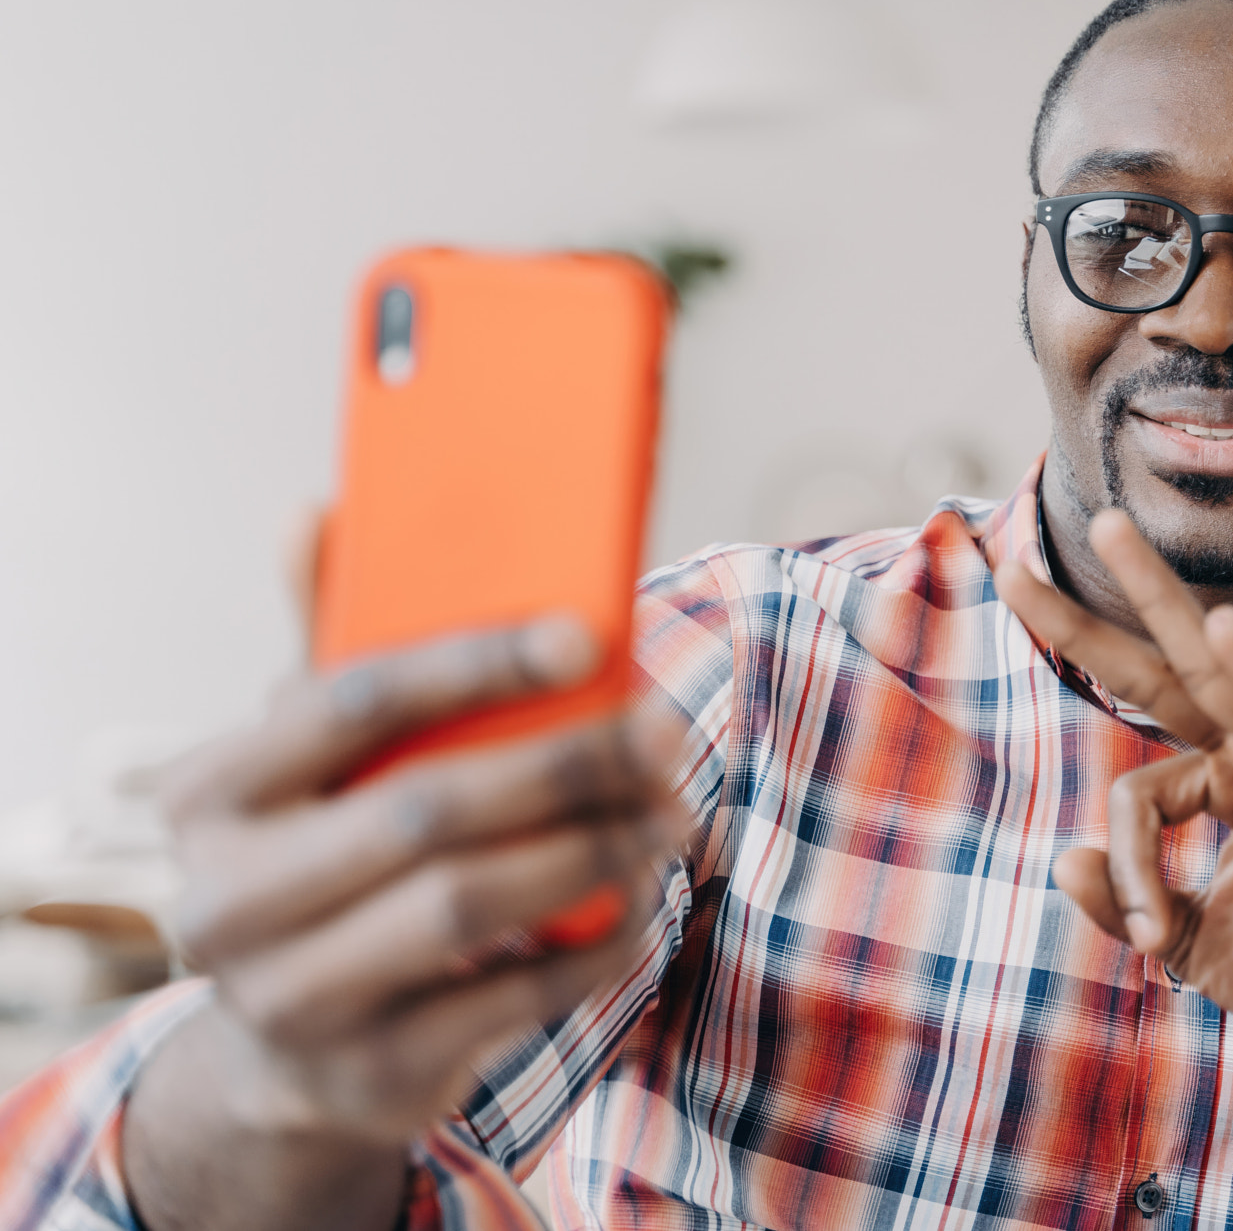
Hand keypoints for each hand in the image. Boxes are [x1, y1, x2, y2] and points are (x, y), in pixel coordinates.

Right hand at [141, 617, 689, 1148]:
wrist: (288, 1053)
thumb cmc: (324, 858)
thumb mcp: (306, 762)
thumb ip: (323, 644)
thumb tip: (312, 512)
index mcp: (207, 796)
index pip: (349, 703)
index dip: (475, 662)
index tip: (587, 634)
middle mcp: (224, 904)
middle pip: (424, 810)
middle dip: (566, 763)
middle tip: (665, 731)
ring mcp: (290, 1003)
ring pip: (469, 905)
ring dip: (594, 849)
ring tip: (670, 811)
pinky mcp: (371, 1075)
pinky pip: (512, 997)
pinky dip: (595, 939)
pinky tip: (641, 893)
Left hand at [995, 511, 1232, 1087]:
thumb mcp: (1194, 946)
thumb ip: (1134, 901)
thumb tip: (1065, 860)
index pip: (1141, 786)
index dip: (1128, 860)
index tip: (1142, 936)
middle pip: (1172, 662)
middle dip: (1103, 604)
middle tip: (1015, 560)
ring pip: (1220, 663)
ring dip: (1158, 593)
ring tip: (1109, 527)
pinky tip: (1225, 626)